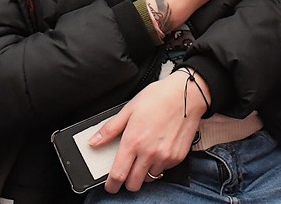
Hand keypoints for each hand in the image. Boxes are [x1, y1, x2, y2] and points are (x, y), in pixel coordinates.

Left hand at [89, 71, 207, 192]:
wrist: (187, 94)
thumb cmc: (158, 98)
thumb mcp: (129, 109)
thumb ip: (110, 129)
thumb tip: (93, 142)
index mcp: (133, 141)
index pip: (118, 175)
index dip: (111, 185)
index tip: (110, 186)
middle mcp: (149, 153)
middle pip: (133, 184)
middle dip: (127, 182)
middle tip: (126, 171)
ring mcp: (165, 157)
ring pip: (149, 179)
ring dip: (143, 173)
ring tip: (144, 156)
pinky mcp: (177, 157)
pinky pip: (164, 170)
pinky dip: (158, 165)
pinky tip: (158, 150)